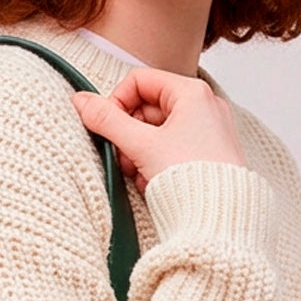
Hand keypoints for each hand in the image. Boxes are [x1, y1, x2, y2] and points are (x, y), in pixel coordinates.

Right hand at [72, 67, 247, 194]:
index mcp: (192, 93)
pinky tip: (153, 182)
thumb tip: (81, 102)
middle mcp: (203, 107)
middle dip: (128, 134)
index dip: (117, 102)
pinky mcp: (206, 155)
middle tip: (122, 157)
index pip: (139, 81)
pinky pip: (171, 150)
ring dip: (138, 152)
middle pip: (147, 108)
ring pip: (157, 132)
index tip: (107, 128)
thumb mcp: (141, 146)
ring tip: (138, 173)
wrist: (220, 220)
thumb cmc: (192, 179)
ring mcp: (206, 132)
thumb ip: (107, 121)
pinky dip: (155, 163)